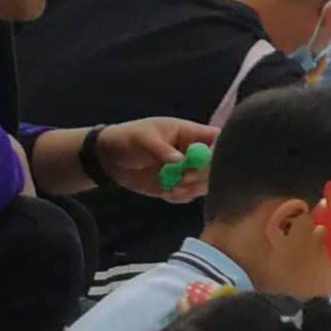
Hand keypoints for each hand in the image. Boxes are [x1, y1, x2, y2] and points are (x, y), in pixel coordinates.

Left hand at [92, 116, 220, 198]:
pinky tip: (167, 194)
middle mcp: (191, 153)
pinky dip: (181, 197)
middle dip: (203, 173)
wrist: (109, 158)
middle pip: (214, 164)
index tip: (211, 159)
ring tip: (174, 189)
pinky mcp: (174, 185)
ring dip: (192, 189)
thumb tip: (180, 160)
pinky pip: (187, 194)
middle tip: (184, 178)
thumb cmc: (128, 138)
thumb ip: (162, 149)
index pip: (215, 138)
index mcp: (188, 133)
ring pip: (203, 183)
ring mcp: (184, 170)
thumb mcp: (143, 138)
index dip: (221, 148)